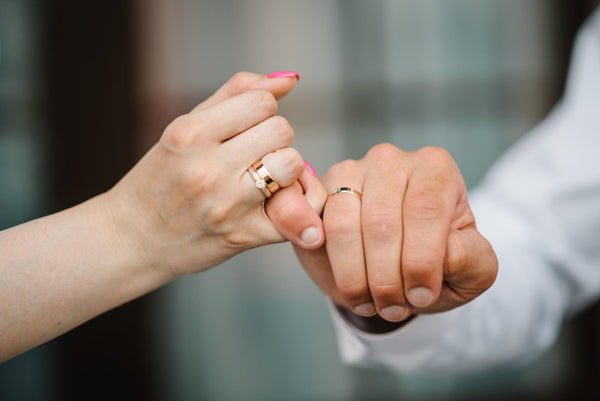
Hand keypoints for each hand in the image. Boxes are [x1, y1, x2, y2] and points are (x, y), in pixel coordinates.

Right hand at [103, 72, 324, 277]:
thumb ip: (236, 95)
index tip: (243, 129)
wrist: (132, 239)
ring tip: (264, 178)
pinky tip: (272, 204)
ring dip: (285, 169)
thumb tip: (290, 80)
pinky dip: (294, 203)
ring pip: (293, 164)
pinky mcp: (243, 235)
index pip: (263, 102)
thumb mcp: (183, 127)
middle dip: (273, 139)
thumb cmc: (160, 178)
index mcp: (190, 134)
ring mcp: (227, 205)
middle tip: (254, 155)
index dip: (259, 113)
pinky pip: (296, 208)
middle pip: (282, 130)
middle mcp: (208, 168)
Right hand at [268, 143, 496, 322]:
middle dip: (385, 278)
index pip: (425, 210)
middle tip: (393, 309)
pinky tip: (325, 264)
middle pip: (381, 222)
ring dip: (353, 276)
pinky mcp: (316, 190)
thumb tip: (445, 253)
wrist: (400, 267)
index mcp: (435, 169)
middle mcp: (390, 161)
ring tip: (369, 302)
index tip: (421, 297)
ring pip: (342, 225)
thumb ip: (471, 259)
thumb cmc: (439, 261)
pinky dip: (305, 237)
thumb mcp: (473, 268)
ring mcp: (349, 171)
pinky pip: (300, 210)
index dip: (420, 261)